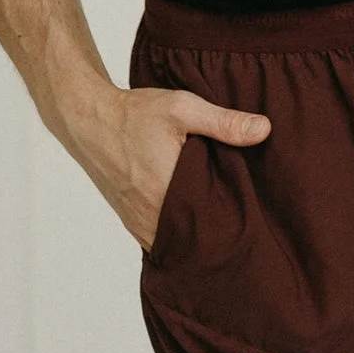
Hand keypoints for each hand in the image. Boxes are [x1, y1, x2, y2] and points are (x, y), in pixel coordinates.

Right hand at [76, 82, 269, 250]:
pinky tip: (194, 228)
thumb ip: (223, 122)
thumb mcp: (182, 108)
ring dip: (196, 239)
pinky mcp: (130, 221)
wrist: (89, 121)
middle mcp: (151, 215)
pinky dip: (178, 238)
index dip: (234, 222)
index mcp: (168, 191)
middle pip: (195, 238)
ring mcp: (138, 222)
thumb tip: (264, 129)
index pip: (211, 222)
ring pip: (177, 244)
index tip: (253, 216)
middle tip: (244, 226)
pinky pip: (160, 241)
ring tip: (222, 230)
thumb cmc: (135, 114)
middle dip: (218, 234)